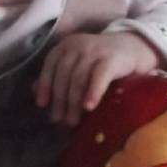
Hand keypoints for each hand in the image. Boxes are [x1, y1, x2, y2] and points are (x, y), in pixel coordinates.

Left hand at [34, 32, 159, 126]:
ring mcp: (95, 50)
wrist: (132, 47)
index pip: (51, 64)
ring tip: (72, 121)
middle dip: (60, 99)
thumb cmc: (99, 59)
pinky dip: (92, 92)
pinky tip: (89, 107)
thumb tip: (34, 93)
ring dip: (73, 102)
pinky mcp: (112, 59)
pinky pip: (99, 77)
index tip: (42, 104)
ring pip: (78, 78)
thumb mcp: (77, 63)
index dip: (44, 84)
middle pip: (64, 74)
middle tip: (59, 120)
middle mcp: (78, 44)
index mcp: (67, 45)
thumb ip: (57, 74)